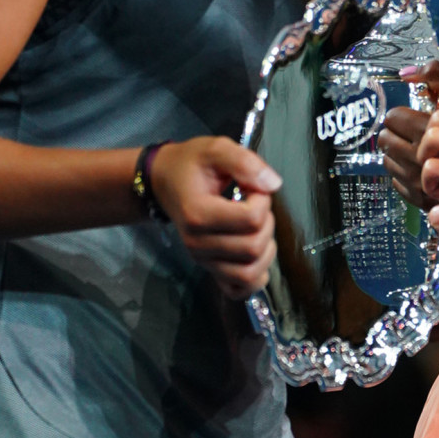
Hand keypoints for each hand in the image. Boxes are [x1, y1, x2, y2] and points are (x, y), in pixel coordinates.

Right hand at [148, 137, 281, 298]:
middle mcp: (197, 244)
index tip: (252, 187)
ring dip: (265, 249)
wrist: (165, 181)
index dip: (262, 199)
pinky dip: (255, 277)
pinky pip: (239, 289)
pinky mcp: (211, 269)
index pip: (251, 219)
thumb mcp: (216, 148)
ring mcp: (203, 261)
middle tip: (254, 204)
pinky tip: (255, 254)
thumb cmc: (191, 164)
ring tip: (256, 227)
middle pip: (254, 247)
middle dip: (266, 221)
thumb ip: (245, 162)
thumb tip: (273, 184)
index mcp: (198, 214)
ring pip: (250, 273)